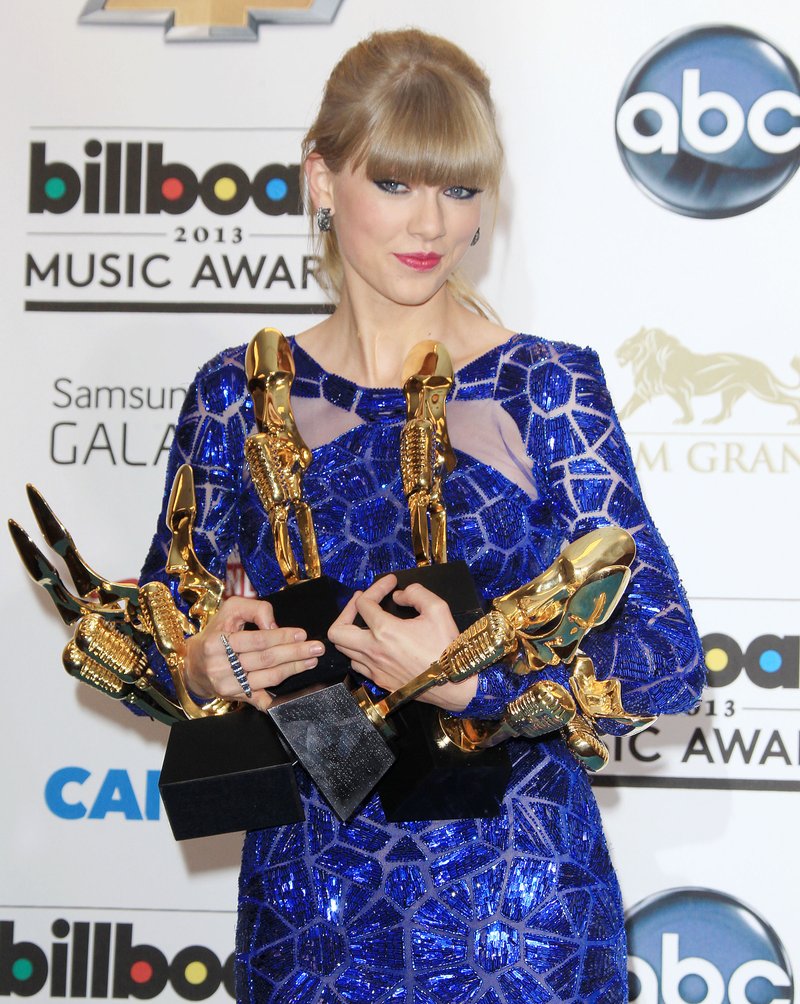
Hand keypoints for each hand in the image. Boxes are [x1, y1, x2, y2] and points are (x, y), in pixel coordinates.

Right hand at [183, 595, 323, 711]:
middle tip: (316, 648)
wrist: (194, 663)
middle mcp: (220, 667)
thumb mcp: (231, 611)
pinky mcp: (236, 697)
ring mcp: (228, 686)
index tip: (302, 634)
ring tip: (311, 661)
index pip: (257, 640)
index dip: (282, 637)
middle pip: (265, 660)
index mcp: (217, 643)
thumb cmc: (216, 633)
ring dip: (293, 670)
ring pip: (267, 678)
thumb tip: (274, 625)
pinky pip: (261, 700)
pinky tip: (296, 694)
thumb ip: (255, 609)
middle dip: (295, 653)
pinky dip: (278, 700)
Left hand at [328, 575, 477, 711]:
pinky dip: (359, 651)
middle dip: (346, 612)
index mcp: (385, 631)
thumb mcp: (438, 609)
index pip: (363, 603)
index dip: (376, 587)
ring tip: (366, 622)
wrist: (454, 683)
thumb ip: (416, 593)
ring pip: (344, 650)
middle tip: (362, 603)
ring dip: (351, 632)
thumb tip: (398, 596)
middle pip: (337, 631)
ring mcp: (374, 669)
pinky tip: (373, 643)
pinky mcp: (379, 681)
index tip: (390, 583)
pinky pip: (357, 664)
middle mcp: (373, 651)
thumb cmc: (447, 647)